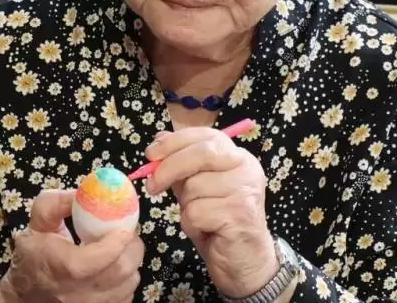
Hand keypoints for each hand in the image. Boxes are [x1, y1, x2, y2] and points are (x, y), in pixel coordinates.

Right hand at [0, 189, 143, 302]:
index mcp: (65, 267)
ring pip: (129, 284)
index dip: (118, 240)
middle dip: (131, 247)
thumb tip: (82, 192)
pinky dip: (126, 280)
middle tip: (127, 233)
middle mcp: (81, 293)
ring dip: (130, 263)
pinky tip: (113, 269)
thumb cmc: (33, 257)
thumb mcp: (37, 223)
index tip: (124, 226)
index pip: (101, 257)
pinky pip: (126, 296)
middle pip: (122, 270)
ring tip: (119, 250)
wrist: (25, 296)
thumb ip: (55, 203)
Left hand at [145, 128, 278, 298]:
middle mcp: (246, 168)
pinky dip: (191, 224)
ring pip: (195, 187)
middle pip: (200, 154)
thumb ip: (182, 164)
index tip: (151, 154)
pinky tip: (205, 230)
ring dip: (186, 206)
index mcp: (238, 156)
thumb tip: (158, 139)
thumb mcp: (198, 187)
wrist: (245, 261)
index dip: (175, 142)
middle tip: (152, 186)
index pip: (206, 135)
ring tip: (199, 217)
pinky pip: (196, 212)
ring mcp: (245, 190)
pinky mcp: (239, 214)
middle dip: (169, 168)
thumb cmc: (218, 222)